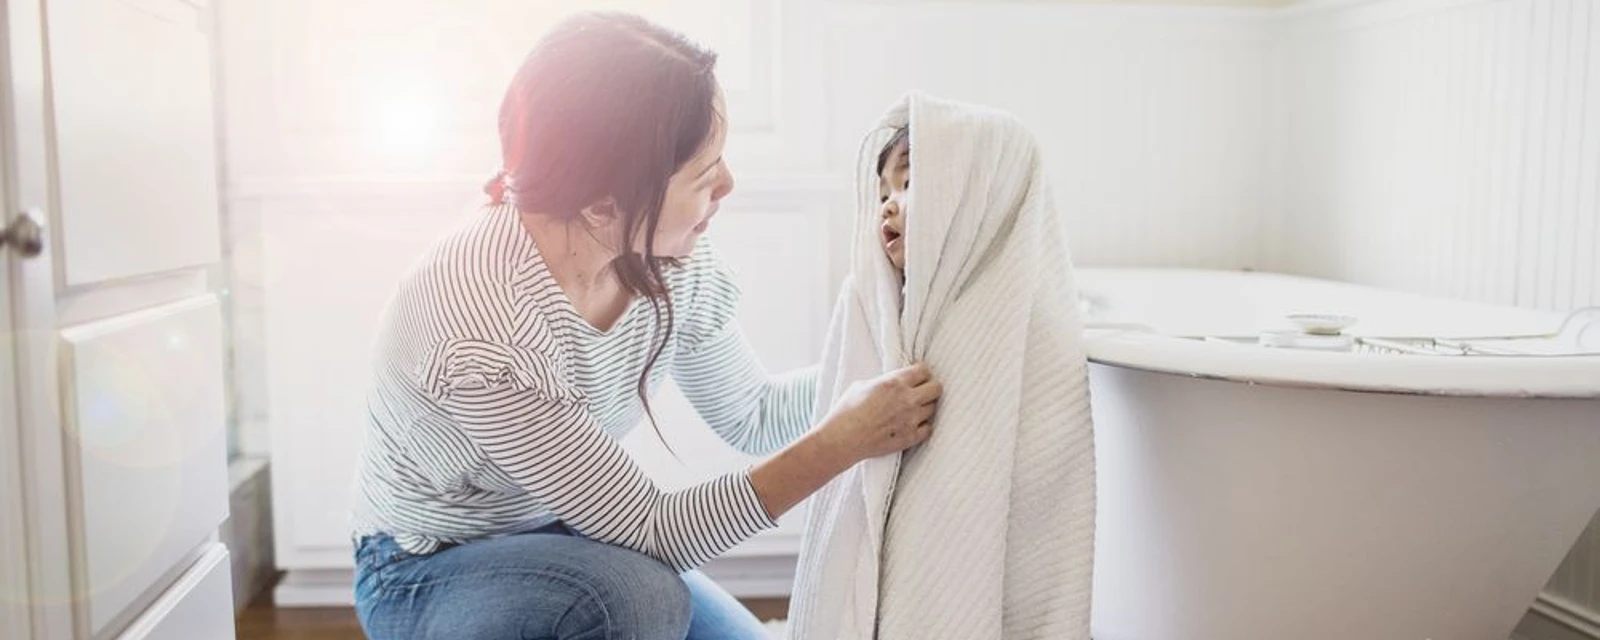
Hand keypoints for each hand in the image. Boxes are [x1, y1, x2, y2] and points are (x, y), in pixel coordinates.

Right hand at [822, 362, 942, 462]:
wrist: (842, 439)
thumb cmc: (847, 411)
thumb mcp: (862, 385)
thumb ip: (884, 382)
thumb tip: (893, 382)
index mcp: (894, 383)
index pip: (924, 371)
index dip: (921, 373)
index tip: (918, 377)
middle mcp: (907, 400)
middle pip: (936, 388)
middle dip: (930, 388)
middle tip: (921, 391)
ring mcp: (910, 420)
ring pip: (933, 408)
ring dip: (925, 407)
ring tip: (912, 409)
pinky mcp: (910, 437)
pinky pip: (928, 428)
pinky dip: (922, 426)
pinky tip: (912, 424)